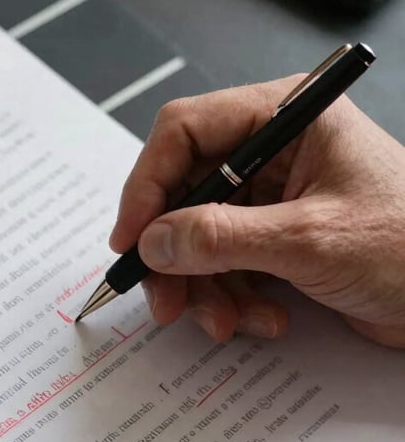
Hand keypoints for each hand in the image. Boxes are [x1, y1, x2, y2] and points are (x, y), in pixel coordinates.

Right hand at [110, 79, 404, 347]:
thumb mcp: (309, 241)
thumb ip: (223, 238)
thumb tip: (153, 241)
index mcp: (287, 118)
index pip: (186, 133)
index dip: (148, 186)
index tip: (131, 240)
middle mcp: (274, 152)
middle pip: (185, 194)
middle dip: (175, 255)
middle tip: (167, 303)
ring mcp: (275, 200)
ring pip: (200, 240)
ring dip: (206, 289)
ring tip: (227, 323)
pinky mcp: (278, 243)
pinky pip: (227, 268)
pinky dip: (233, 300)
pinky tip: (264, 320)